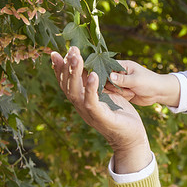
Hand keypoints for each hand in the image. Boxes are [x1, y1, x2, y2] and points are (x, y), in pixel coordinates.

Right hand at [50, 47, 150, 172]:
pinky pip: (92, 102)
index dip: (59, 69)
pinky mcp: (101, 118)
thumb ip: (95, 82)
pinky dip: (91, 89)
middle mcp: (81, 106)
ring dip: (75, 74)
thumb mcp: (106, 93)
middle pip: (67, 85)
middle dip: (67, 67)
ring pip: (75, 92)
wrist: (131, 136)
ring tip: (77, 58)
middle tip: (70, 50)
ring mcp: (89, 113)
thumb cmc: (119, 113)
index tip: (55, 53)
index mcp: (81, 100)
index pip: (65, 82)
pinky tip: (93, 76)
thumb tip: (87, 64)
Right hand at [107, 60, 180, 107]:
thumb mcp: (136, 80)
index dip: (104, 73)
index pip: (107, 67)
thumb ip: (122, 79)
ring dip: (120, 92)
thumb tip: (109, 76)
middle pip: (106, 79)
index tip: (107, 81)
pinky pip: (116, 95)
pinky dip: (121, 97)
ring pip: (110, 89)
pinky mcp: (122, 92)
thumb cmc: (150, 82)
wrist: (159, 92)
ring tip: (131, 92)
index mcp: (123, 66)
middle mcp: (120, 74)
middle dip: (114, 86)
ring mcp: (120, 83)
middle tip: (126, 89)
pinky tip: (130, 96)